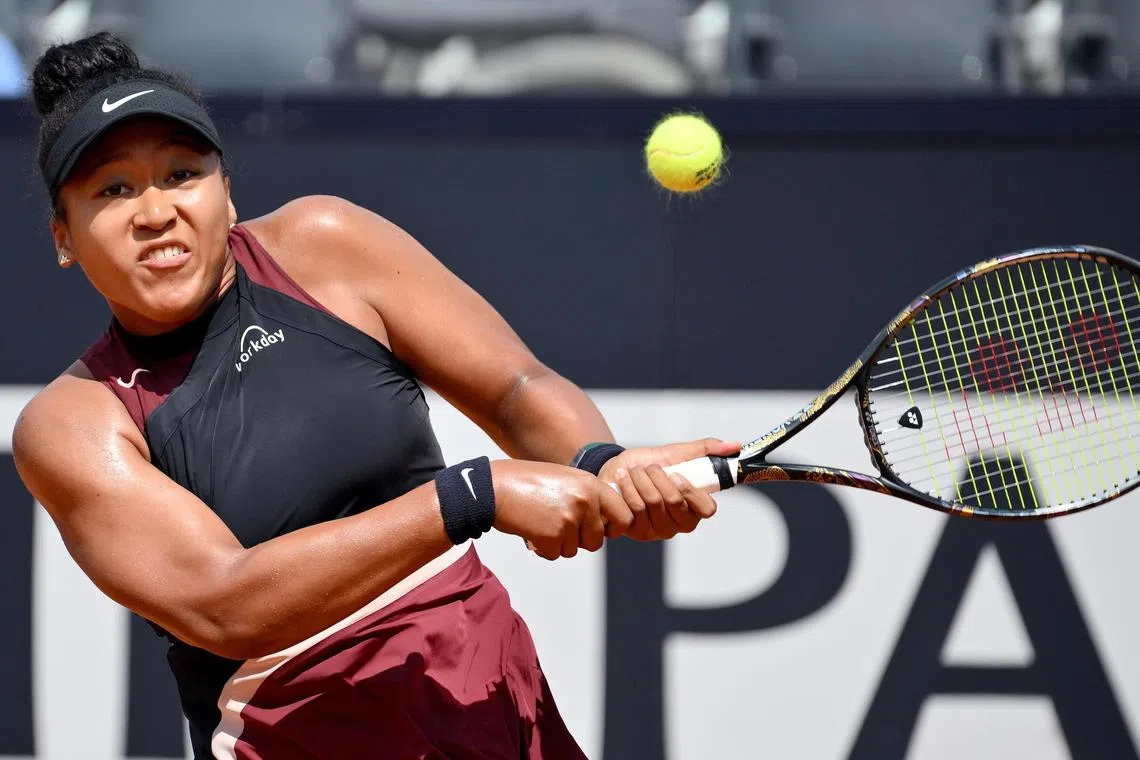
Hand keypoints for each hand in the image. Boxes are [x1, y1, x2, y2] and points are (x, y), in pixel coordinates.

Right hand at [490, 460, 634, 559]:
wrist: (495, 488)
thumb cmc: (526, 483)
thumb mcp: (565, 480)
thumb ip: (587, 497)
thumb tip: (604, 524)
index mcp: (591, 484)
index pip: (623, 515)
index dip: (614, 528)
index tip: (602, 531)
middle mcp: (585, 501)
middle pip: (597, 540)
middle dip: (579, 541)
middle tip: (560, 529)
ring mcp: (569, 519)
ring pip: (574, 549)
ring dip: (558, 543)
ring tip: (541, 523)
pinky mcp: (553, 536)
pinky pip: (555, 554)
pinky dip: (543, 549)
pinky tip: (531, 531)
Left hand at [598, 438, 740, 540]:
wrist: (615, 470)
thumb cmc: (648, 464)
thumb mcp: (675, 453)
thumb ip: (704, 450)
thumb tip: (735, 445)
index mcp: (694, 507)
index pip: (707, 509)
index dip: (691, 492)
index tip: (676, 475)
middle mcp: (678, 523)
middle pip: (675, 504)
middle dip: (659, 478)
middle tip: (650, 467)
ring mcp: (657, 530)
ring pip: (652, 504)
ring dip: (640, 479)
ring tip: (633, 470)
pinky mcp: (636, 532)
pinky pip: (633, 509)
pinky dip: (627, 487)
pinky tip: (622, 479)